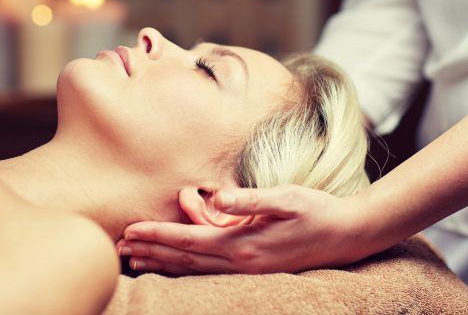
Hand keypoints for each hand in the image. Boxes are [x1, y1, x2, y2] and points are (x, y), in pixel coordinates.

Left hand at [117, 185, 371, 274]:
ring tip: (136, 261)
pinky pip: (210, 270)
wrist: (348, 235)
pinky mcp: (254, 268)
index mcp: (243, 244)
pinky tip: (175, 264)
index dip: (157, 236)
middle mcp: (241, 262)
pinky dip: (185, 267)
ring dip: (163, 264)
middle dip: (150, 252)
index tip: (129, 231)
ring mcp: (247, 269)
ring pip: (194, 269)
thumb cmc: (317, 211)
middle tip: (119, 249)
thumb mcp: (286, 198)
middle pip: (184, 260)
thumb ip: (249, 199)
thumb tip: (216, 198)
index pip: (188, 241)